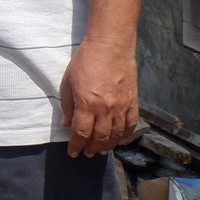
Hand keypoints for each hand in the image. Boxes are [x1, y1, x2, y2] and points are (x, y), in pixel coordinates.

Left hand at [61, 37, 138, 156]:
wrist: (111, 46)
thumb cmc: (86, 61)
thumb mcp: (68, 82)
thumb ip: (68, 105)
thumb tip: (66, 125)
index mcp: (87, 104)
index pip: (81, 133)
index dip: (76, 146)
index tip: (73, 153)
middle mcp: (106, 109)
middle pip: (99, 138)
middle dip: (91, 149)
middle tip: (87, 154)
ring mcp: (122, 107)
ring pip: (116, 135)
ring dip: (108, 146)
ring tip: (100, 151)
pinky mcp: (133, 102)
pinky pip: (131, 125)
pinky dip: (125, 135)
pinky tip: (119, 140)